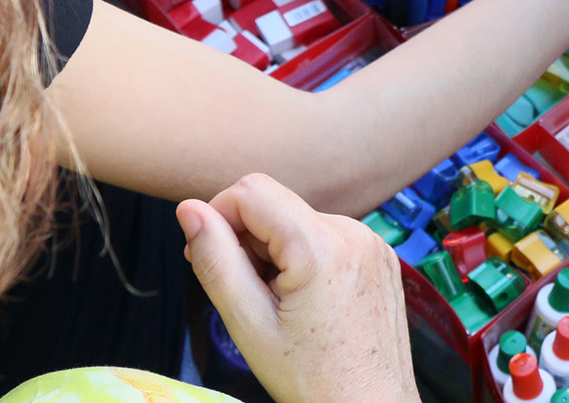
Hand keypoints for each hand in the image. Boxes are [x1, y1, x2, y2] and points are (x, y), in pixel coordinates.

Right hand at [179, 175, 418, 402]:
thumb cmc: (312, 377)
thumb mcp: (249, 324)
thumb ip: (215, 261)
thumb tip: (188, 209)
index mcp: (320, 244)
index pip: (250, 190)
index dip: (218, 217)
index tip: (209, 258)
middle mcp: (353, 231)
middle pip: (275, 205)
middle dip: (247, 241)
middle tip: (245, 294)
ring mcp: (372, 241)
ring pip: (298, 221)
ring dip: (275, 252)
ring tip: (278, 304)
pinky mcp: (380, 254)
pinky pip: (327, 236)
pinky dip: (304, 258)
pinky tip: (305, 301)